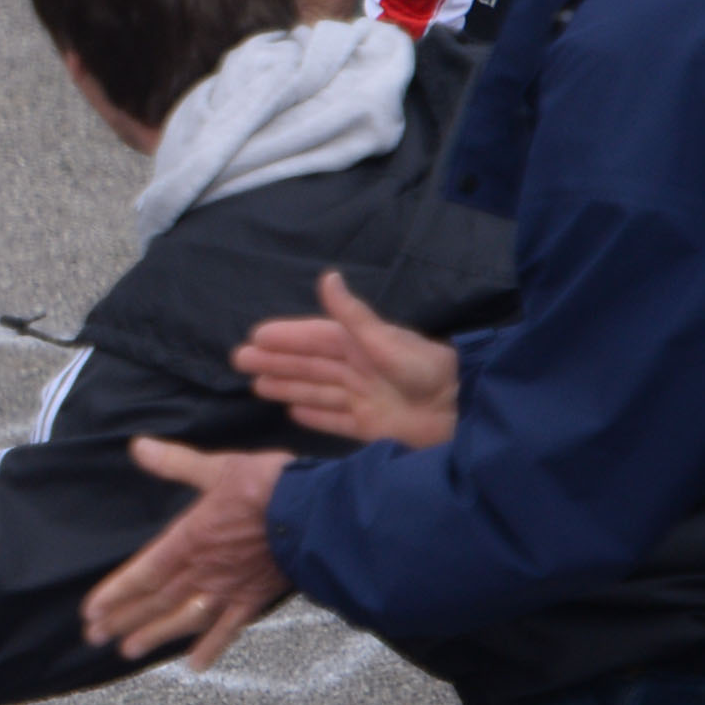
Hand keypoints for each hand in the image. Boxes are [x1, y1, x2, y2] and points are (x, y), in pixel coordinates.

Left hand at [81, 440, 292, 667]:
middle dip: (123, 620)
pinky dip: (211, 647)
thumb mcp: (217, 468)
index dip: (115, 594)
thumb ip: (175, 462)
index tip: (91, 612)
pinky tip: (195, 664)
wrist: (320, 516)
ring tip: (129, 652)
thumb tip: (138, 446)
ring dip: (155, 636)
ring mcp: (229, 589)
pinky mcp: (255, 599)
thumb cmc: (269, 488)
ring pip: (184, 619)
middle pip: (156, 601)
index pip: (142, 574)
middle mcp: (204, 572)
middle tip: (95, 637)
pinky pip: (229, 629)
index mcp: (189, 541)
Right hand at [236, 270, 460, 447]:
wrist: (464, 412)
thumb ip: (353, 315)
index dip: (286, 337)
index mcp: (361, 346)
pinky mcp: (374, 427)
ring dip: (288, 387)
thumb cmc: (425, 372)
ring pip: (317, 391)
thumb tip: (327, 276)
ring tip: (258, 386)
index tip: (255, 336)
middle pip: (310, 365)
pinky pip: (337, 420)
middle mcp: (359, 370)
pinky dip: (316, 416)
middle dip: (277, 362)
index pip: (315, 339)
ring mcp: (365, 400)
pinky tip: (294, 413)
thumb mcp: (385, 341)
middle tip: (240, 360)